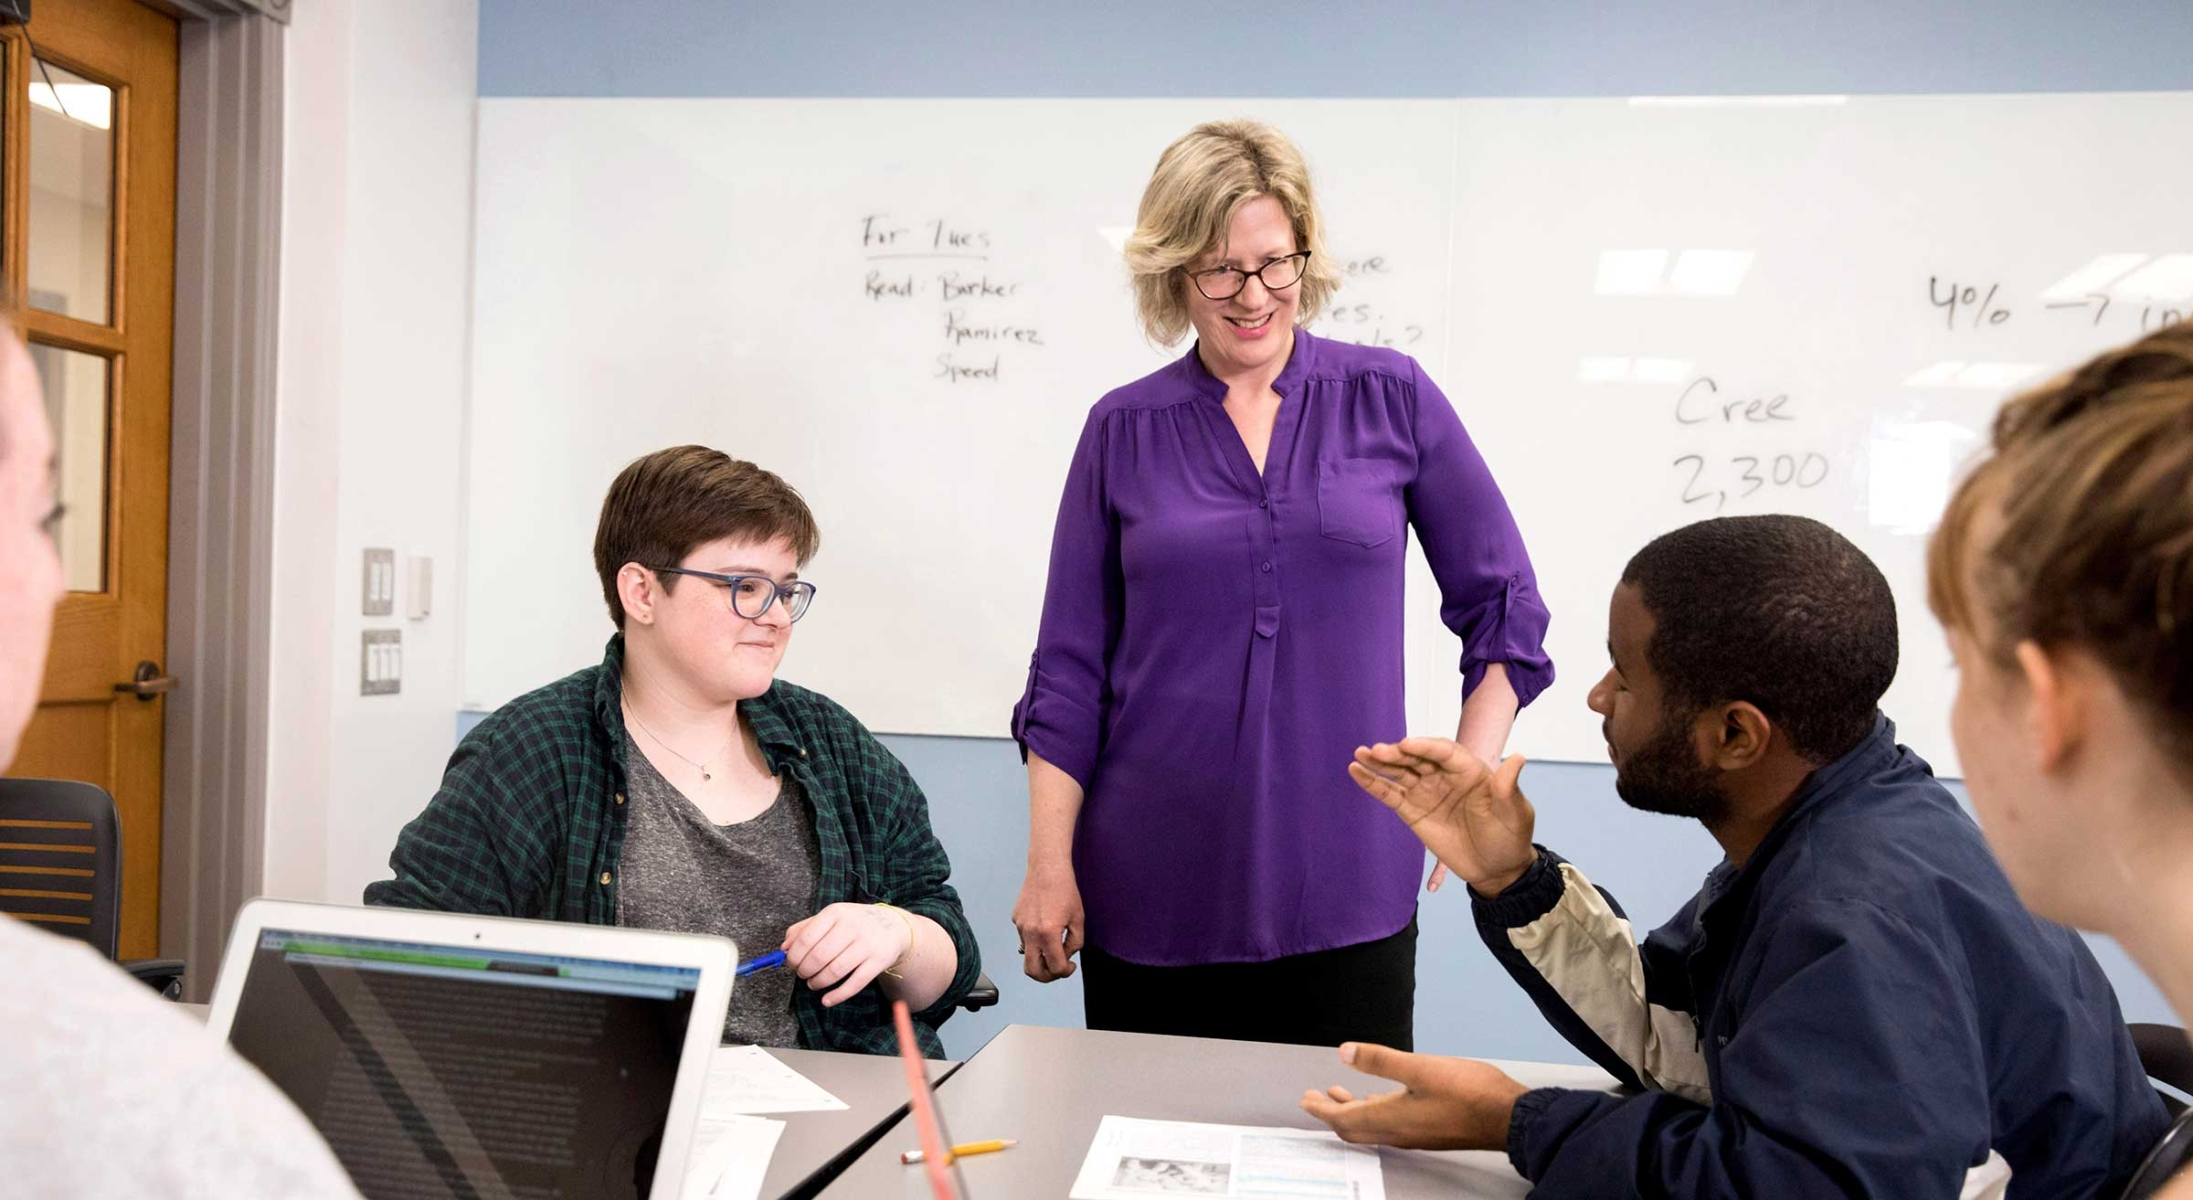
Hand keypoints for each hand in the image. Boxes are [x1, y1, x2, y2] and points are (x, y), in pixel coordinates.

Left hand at [783, 903, 911, 1007]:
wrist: (894, 926)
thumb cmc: (855, 923)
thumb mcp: (831, 918)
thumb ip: (804, 929)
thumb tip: (783, 948)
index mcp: (836, 912)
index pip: (806, 938)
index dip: (794, 956)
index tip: (791, 964)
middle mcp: (852, 926)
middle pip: (819, 956)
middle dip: (804, 971)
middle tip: (803, 974)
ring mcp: (867, 944)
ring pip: (834, 972)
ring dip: (818, 983)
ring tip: (814, 984)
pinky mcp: (879, 961)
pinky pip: (854, 984)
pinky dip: (837, 996)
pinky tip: (826, 1000)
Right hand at [1011, 862, 1084, 981]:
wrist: (1047, 868)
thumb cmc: (1065, 890)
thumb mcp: (1078, 919)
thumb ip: (1074, 943)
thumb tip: (1066, 956)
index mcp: (1048, 934)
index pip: (1055, 967)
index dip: (1066, 971)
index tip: (1071, 966)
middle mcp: (1030, 933)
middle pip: (1032, 970)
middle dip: (1046, 976)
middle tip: (1057, 969)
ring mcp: (1020, 926)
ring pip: (1028, 953)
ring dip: (1041, 955)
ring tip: (1054, 942)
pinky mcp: (1016, 919)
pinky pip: (1025, 938)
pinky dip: (1035, 939)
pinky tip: (1045, 923)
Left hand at [1301, 1043, 1528, 1151]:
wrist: (1510, 1117)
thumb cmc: (1470, 1093)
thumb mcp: (1421, 1068)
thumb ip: (1381, 1061)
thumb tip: (1344, 1052)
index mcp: (1391, 1119)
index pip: (1344, 1119)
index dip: (1322, 1109)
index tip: (1306, 1099)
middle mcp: (1399, 1132)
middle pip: (1354, 1128)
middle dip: (1331, 1112)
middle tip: (1314, 1099)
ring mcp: (1415, 1133)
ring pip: (1372, 1126)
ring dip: (1352, 1111)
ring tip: (1338, 1095)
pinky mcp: (1429, 1130)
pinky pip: (1390, 1124)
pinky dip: (1374, 1111)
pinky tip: (1380, 1099)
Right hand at [1350, 739, 1536, 895]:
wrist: (1497, 869)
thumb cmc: (1511, 837)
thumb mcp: (1516, 812)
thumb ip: (1509, 787)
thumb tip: (1518, 758)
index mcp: (1469, 770)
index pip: (1444, 752)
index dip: (1425, 747)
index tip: (1406, 745)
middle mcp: (1444, 776)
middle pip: (1417, 759)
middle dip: (1397, 754)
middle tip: (1377, 751)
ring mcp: (1426, 792)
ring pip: (1399, 773)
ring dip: (1379, 763)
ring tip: (1360, 754)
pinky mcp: (1412, 811)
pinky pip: (1390, 794)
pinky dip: (1372, 783)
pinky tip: (1356, 770)